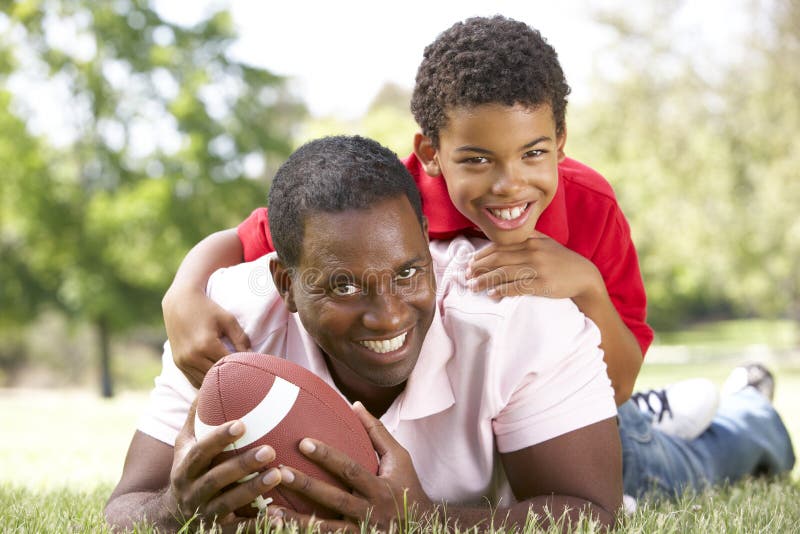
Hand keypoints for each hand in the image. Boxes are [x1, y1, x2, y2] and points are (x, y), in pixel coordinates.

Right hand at [163, 287, 250, 386]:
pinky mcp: (178, 364)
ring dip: (218, 381)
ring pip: (206, 383)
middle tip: (243, 374)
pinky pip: (195, 381)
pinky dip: (206, 381)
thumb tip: (252, 357)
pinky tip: (216, 376)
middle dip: (231, 376)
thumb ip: (241, 339)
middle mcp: (192, 356)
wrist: (179, 303)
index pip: (230, 365)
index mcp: (206, 345)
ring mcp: (183, 362)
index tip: (251, 367)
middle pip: (218, 377)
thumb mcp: (228, 320)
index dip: (242, 367)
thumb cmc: (207, 309)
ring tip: (230, 375)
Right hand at [167, 402, 280, 527]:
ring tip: (279, 475)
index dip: (218, 439)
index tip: (242, 423)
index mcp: (184, 468)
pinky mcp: (217, 531)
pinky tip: (282, 516)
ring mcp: (204, 514)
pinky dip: (259, 525)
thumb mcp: (185, 444)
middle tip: (270, 450)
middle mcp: (192, 492)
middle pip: (216, 479)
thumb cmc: (187, 468)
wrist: (167, 517)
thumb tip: (213, 376)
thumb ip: (197, 416)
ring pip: (228, 504)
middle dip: (242, 465)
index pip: (200, 451)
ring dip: (253, 490)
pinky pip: (238, 529)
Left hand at [269, 402, 433, 531]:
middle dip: (305, 486)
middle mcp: (370, 511)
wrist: (425, 529)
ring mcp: (362, 532)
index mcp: (380, 487)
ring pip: (326, 528)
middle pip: (333, 499)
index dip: (328, 456)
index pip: (350, 470)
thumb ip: (376, 432)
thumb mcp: (400, 458)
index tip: (303, 442)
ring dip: (296, 520)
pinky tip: (280, 529)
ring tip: (268, 510)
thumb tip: (355, 404)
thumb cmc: (408, 487)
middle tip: (278, 472)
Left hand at [466, 231, 602, 299]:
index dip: (481, 254)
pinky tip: (492, 294)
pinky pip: (517, 287)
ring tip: (472, 286)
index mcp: (531, 240)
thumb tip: (501, 237)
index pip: (499, 246)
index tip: (469, 262)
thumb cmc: (561, 260)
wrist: (584, 276)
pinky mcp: (542, 285)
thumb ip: (525, 237)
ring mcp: (537, 268)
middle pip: (498, 259)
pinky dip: (502, 290)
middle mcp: (532, 251)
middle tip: (466, 276)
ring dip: (485, 280)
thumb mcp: (545, 242)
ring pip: (504, 273)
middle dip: (478, 267)